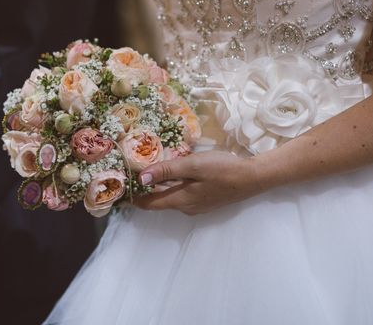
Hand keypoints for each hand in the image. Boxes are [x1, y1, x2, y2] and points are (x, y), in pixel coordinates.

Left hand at [134, 151, 265, 214]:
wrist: (253, 177)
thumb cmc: (223, 169)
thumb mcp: (193, 166)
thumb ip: (167, 171)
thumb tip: (141, 179)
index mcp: (180, 200)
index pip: (149, 204)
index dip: (134, 198)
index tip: (120, 189)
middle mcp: (186, 207)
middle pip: (159, 201)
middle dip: (143, 191)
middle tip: (129, 175)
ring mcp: (197, 204)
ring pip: (170, 196)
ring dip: (158, 187)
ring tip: (145, 171)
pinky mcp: (205, 199)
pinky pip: (181, 193)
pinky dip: (171, 185)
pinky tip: (171, 172)